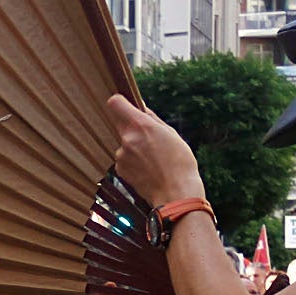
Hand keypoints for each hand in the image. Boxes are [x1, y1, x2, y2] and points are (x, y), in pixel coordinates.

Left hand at [106, 95, 205, 211]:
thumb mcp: (171, 134)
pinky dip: (133, 160)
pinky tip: (148, 168)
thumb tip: (141, 108)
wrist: (175, 192)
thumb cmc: (180, 162)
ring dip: (135, 146)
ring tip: (153, 158)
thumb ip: (152, 120)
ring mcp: (121, 155)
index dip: (120, 102)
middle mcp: (127, 139)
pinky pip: (124, 158)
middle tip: (150, 137)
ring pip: (125, 143)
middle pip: (121, 123)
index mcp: (140, 125)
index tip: (126, 104)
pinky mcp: (120, 169)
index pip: (115, 104)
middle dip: (133, 126)